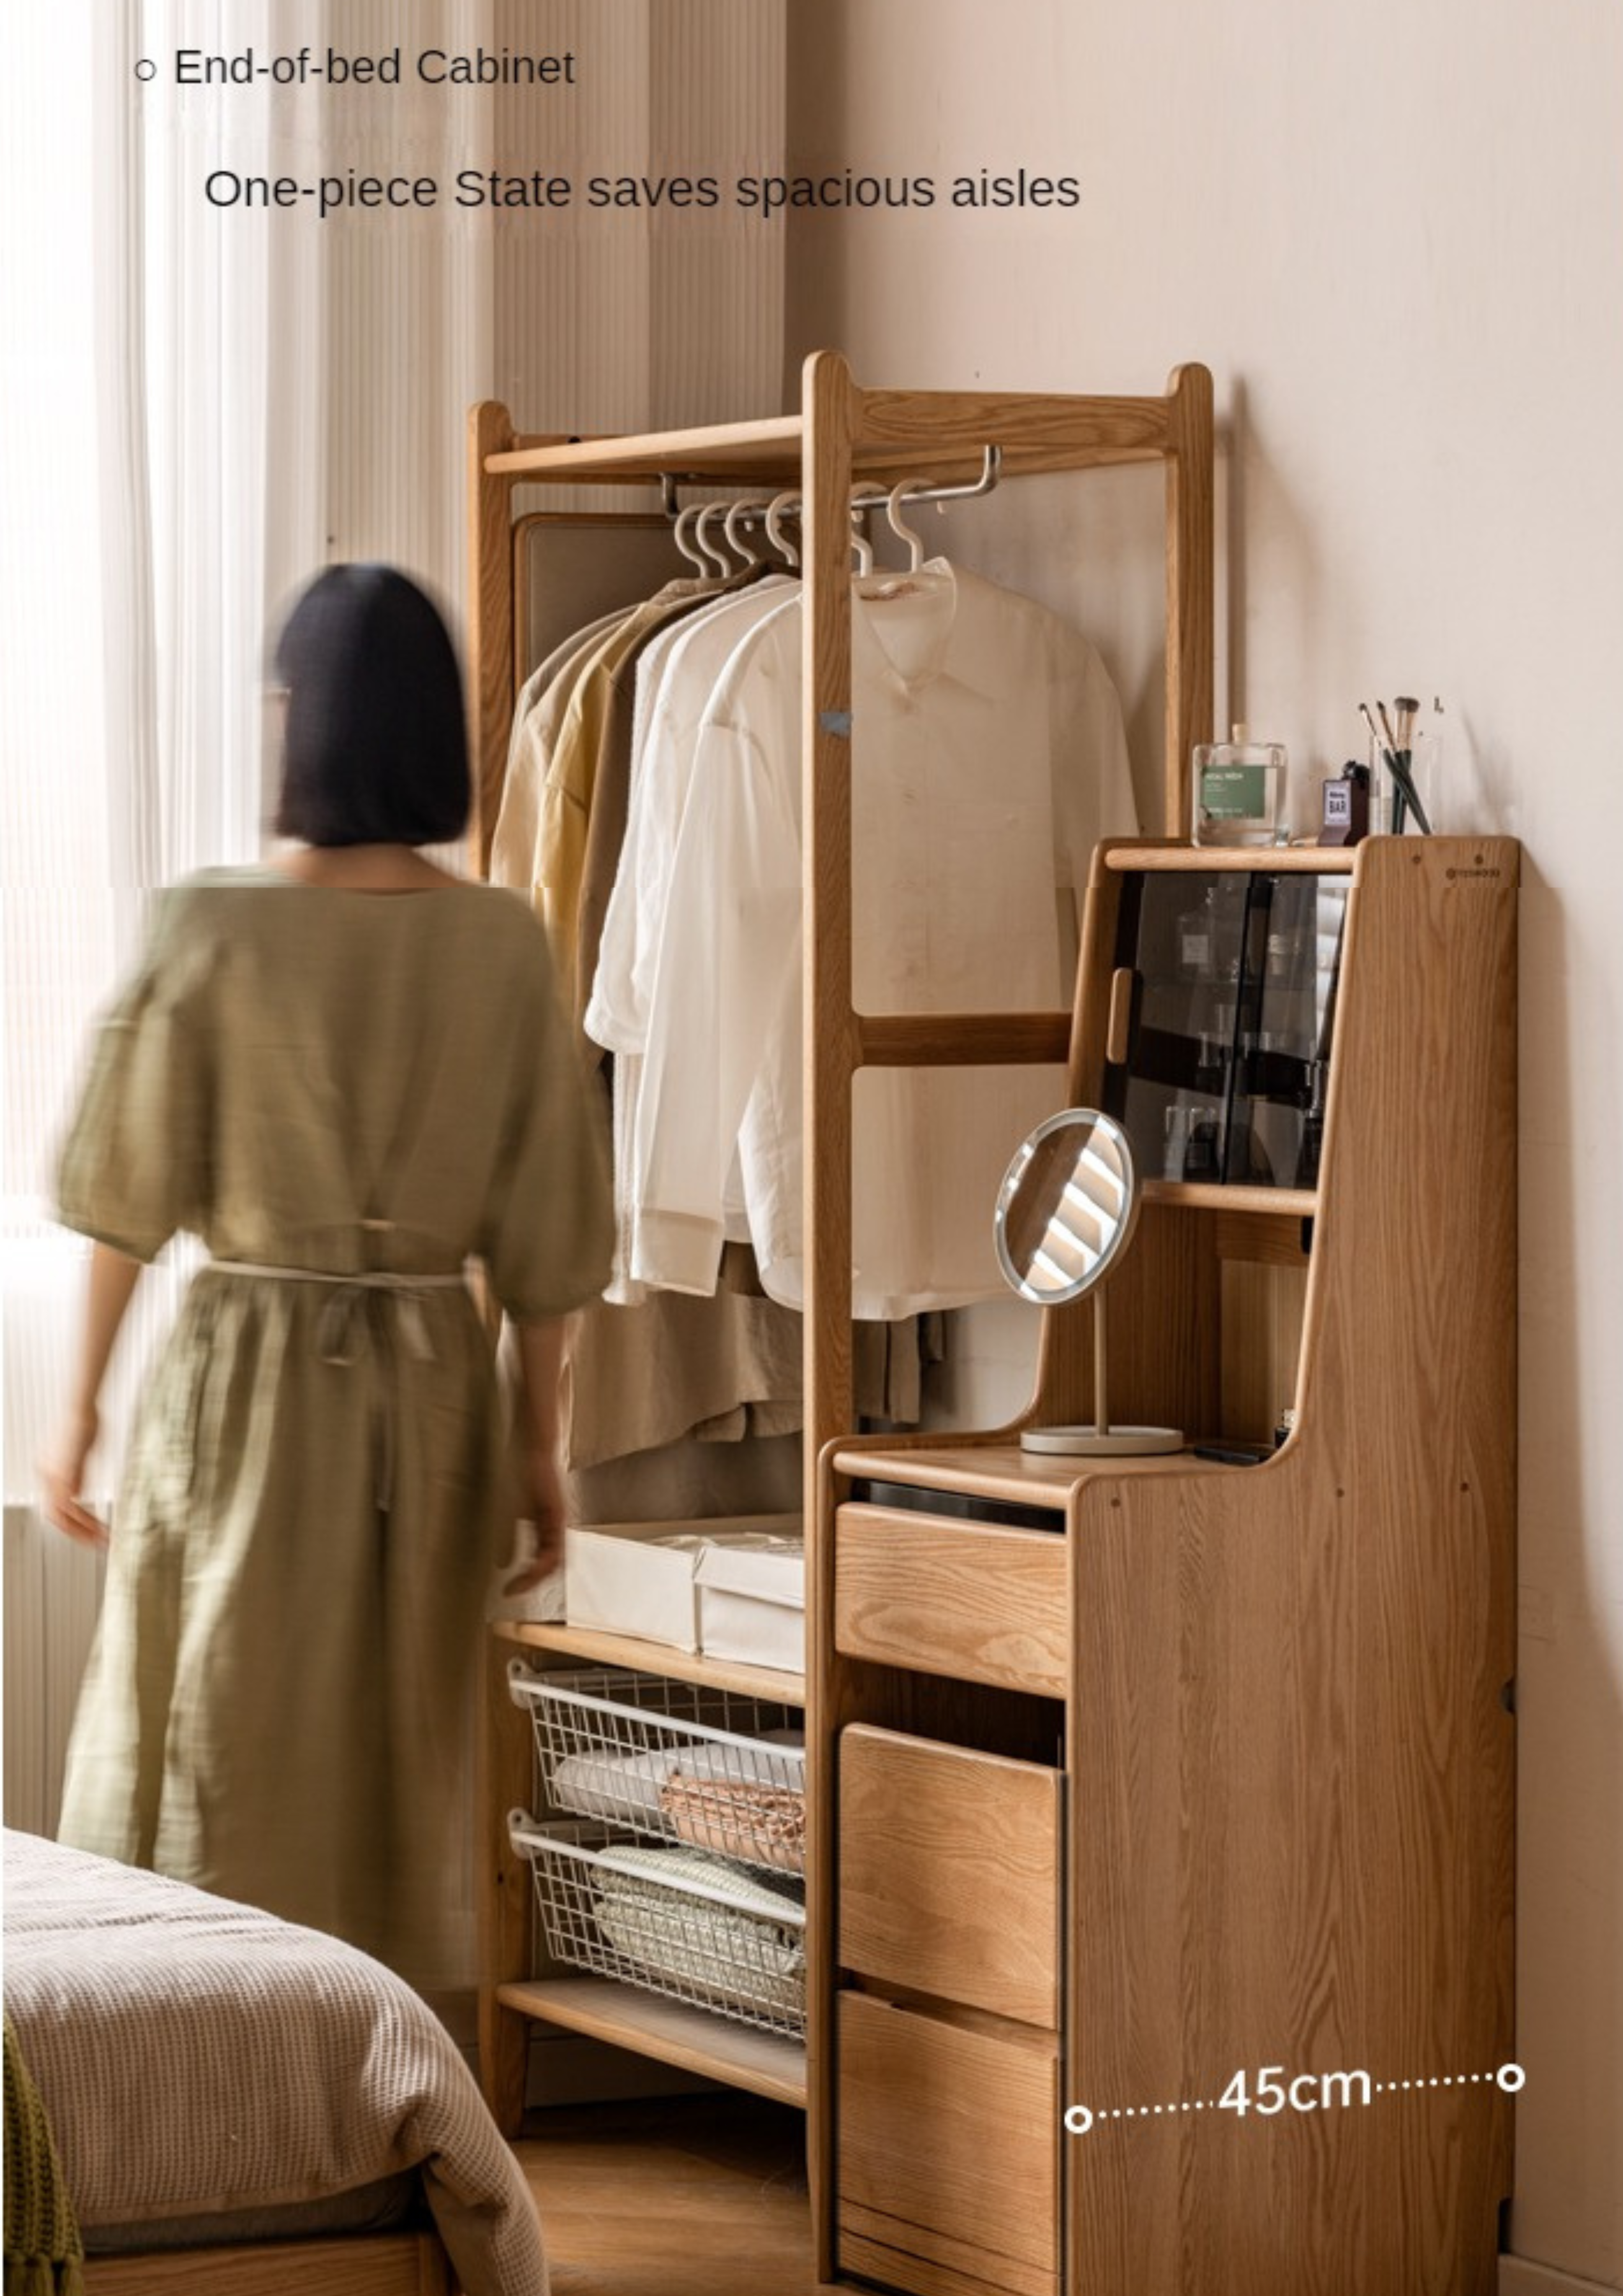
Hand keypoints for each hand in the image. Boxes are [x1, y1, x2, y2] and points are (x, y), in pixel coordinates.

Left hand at [38, 1407, 108, 1549]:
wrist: (79, 1407)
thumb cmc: (83, 1420)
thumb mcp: (79, 1450)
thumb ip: (77, 1472)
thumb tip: (78, 1492)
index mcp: (46, 1469)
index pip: (54, 1503)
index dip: (69, 1519)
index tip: (87, 1527)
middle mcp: (45, 1475)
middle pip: (53, 1514)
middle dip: (75, 1532)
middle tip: (93, 1543)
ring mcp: (53, 1476)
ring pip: (62, 1514)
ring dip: (83, 1530)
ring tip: (101, 1540)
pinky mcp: (64, 1474)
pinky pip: (71, 1505)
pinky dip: (86, 1519)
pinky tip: (99, 1525)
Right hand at [502, 1444, 567, 1595]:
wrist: (537, 1445)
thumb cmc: (524, 1473)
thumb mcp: (513, 1512)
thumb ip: (511, 1537)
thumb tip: (503, 1564)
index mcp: (546, 1528)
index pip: (543, 1562)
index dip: (527, 1578)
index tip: (507, 1589)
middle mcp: (556, 1528)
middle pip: (552, 1566)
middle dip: (532, 1583)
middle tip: (511, 1592)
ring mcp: (559, 1522)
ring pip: (555, 1562)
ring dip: (536, 1578)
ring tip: (517, 1588)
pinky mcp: (557, 1516)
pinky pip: (554, 1548)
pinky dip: (540, 1564)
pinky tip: (526, 1570)